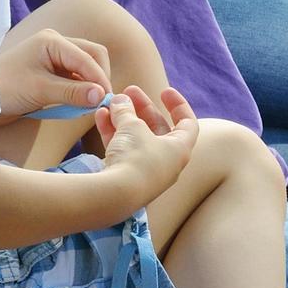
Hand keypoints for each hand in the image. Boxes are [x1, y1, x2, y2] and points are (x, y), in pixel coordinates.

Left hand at [0, 27, 112, 115]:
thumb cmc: (5, 89)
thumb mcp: (40, 91)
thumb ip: (72, 92)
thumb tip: (101, 96)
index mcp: (52, 41)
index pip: (88, 57)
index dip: (100, 79)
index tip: (107, 101)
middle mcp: (56, 44)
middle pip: (92, 56)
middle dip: (99, 78)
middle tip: (101, 102)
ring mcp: (54, 57)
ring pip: (85, 68)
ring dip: (91, 85)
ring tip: (91, 105)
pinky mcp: (52, 72)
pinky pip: (76, 78)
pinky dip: (81, 90)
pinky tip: (79, 104)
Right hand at [95, 85, 198, 206]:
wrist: (116, 196)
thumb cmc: (135, 157)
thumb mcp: (132, 126)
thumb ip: (127, 110)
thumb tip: (120, 100)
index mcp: (180, 149)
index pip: (188, 123)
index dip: (178, 104)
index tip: (164, 91)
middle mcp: (166, 162)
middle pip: (157, 128)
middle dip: (142, 108)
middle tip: (127, 92)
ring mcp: (146, 171)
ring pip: (136, 139)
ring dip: (124, 119)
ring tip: (110, 102)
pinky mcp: (127, 178)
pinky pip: (123, 150)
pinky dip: (113, 133)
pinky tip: (100, 116)